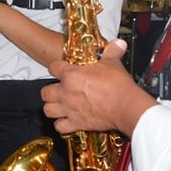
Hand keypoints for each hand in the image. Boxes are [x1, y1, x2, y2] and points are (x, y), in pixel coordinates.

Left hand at [42, 40, 156, 136]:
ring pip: (48, 110)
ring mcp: (69, 109)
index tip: (61, 69)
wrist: (125, 106)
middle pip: (45, 92)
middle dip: (49, 90)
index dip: (56, 67)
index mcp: (71, 75)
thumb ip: (112, 52)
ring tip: (58, 105)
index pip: (52, 67)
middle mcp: (66, 92)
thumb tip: (118, 43)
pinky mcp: (76, 123)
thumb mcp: (113, 63)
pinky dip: (61, 125)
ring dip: (52, 107)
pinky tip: (66, 120)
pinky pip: (60, 127)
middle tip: (58, 89)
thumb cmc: (118, 85)